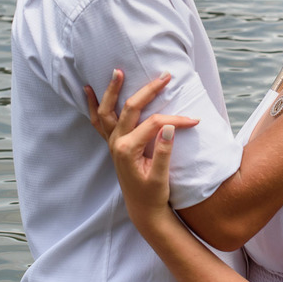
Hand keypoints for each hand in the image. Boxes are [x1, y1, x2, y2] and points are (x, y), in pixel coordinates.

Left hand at [85, 71, 197, 228]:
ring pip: (107, 111)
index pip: (154, 124)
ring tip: (117, 71)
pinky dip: (93, 104)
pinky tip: (87, 89)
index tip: (195, 120)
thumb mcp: (161, 177)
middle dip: (149, 90)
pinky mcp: (113, 144)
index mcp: (128, 150)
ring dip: (111, 90)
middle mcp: (116, 143)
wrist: (142, 210)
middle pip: (131, 108)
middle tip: (165, 76)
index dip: (176, 120)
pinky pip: (98, 121)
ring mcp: (112, 143)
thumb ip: (164, 151)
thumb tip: (170, 127)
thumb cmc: (153, 195)